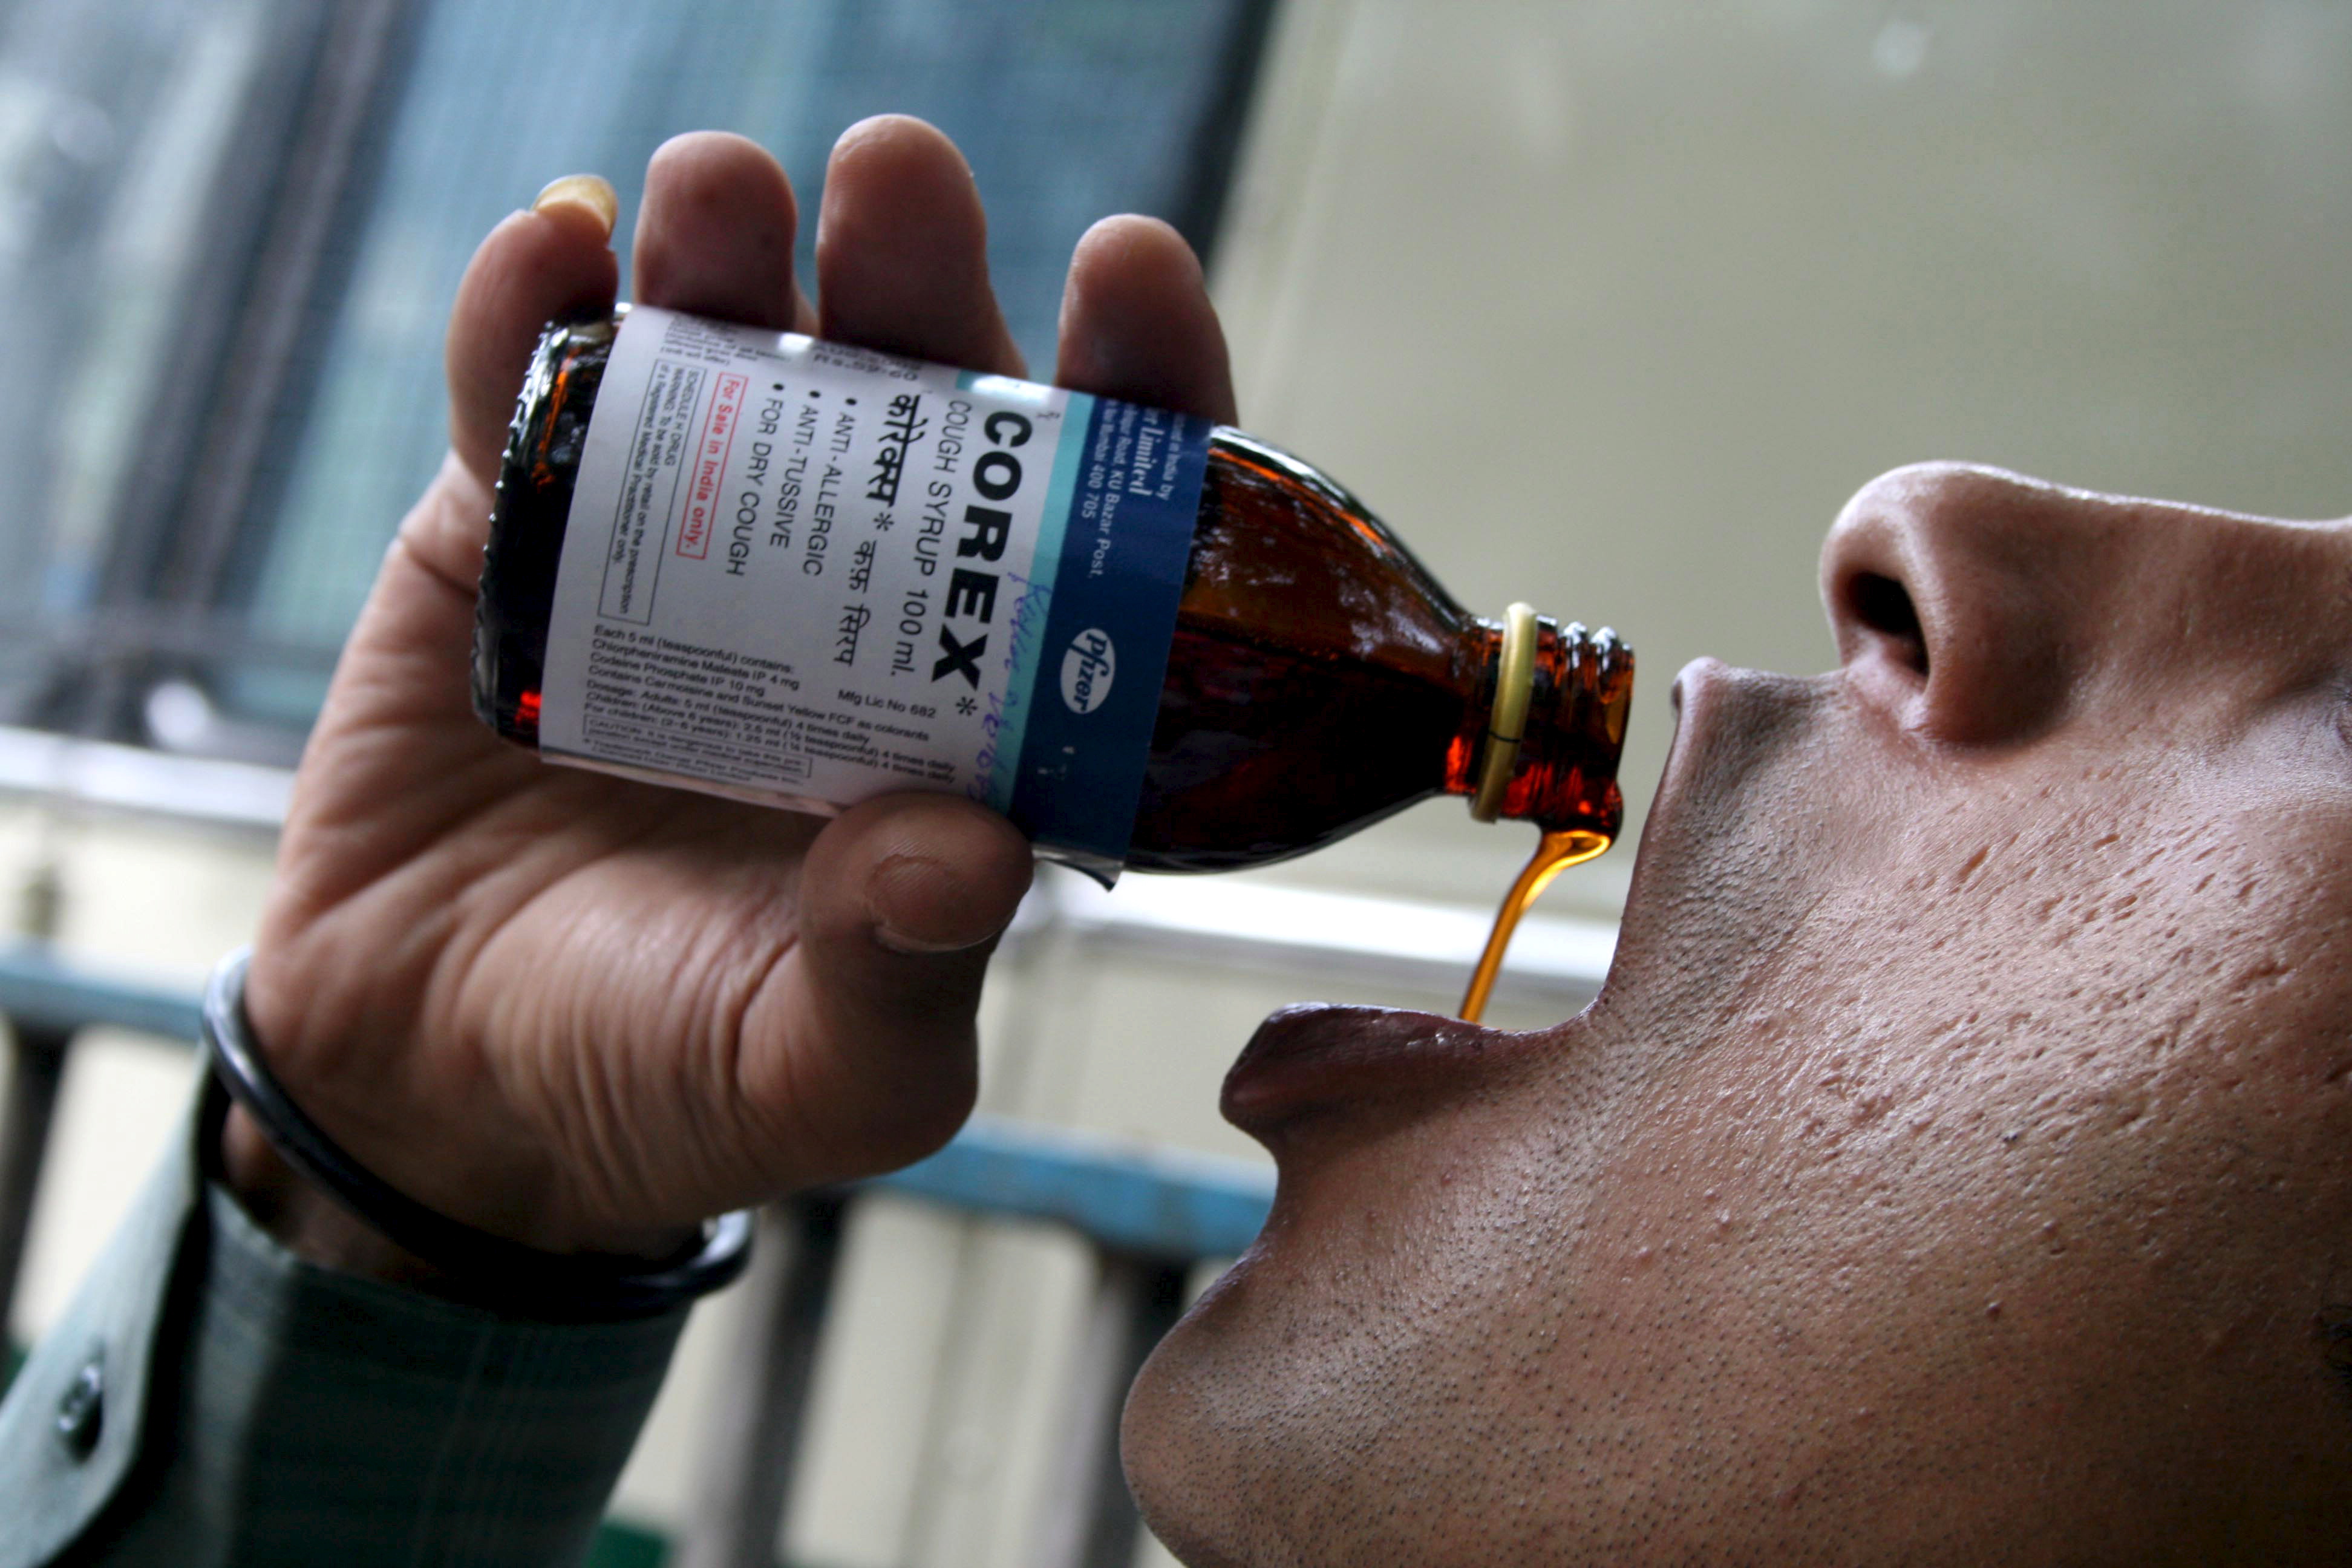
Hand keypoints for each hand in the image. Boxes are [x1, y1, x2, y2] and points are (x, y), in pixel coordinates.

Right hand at [227, 119, 1238, 1266]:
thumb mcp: (821, 1072)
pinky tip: (558, 255)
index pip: (1091, 519)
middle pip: (914, 387)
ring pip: (727, 353)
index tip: (1125, 280)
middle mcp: (849, 597)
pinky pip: (525, 403)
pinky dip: (535, 315)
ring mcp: (679, 548)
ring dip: (733, 247)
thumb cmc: (674, 1078)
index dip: (1130, 389)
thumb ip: (903, 977)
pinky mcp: (514, 541)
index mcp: (972, 700)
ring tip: (724, 194)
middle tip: (901, 187)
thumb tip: (978, 853)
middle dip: (920, 263)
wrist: (445, 1090)